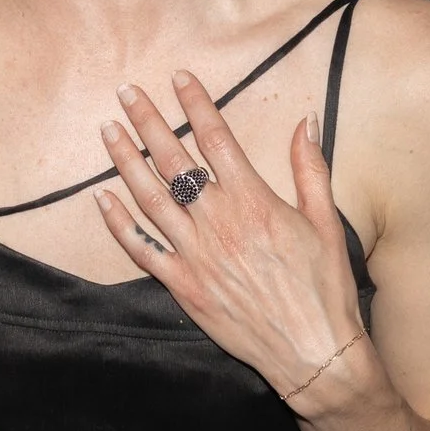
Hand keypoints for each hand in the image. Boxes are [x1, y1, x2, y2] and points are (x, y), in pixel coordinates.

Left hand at [94, 73, 372, 413]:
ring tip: (108, 131)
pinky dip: (119, 223)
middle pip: (174, 160)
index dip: (195, 105)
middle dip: (148, 121)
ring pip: (150, 198)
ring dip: (126, 161)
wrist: (313, 352)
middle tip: (126, 92)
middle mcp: (219, 222)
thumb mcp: (326, 222)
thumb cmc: (324, 287)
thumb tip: (306, 120)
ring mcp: (196, 255)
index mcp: (254, 201)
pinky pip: (142, 249)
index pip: (216, 139)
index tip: (178, 78)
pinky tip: (103, 198)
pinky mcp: (183, 286)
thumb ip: (311, 168)